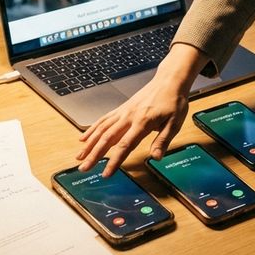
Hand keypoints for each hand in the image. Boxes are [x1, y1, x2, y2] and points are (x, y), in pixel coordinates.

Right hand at [75, 43, 208, 175]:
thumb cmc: (173, 101)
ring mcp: (123, 111)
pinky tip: (84, 138)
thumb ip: (163, 140)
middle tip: (84, 168)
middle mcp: (129, 116)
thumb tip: (156, 157)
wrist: (169, 80)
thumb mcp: (175, 122)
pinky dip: (93, 129)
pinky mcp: (122, 108)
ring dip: (89, 143)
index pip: (125, 145)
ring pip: (102, 129)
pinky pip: (104, 119)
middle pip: (107, 138)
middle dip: (94, 155)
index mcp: (142, 122)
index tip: (106, 173)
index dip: (114, 161)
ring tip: (79, 156)